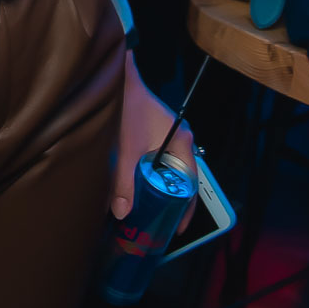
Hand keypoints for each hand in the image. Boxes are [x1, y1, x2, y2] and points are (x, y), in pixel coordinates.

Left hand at [112, 51, 196, 232]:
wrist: (116, 78)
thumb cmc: (126, 108)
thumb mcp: (124, 149)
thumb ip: (123, 182)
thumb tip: (122, 213)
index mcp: (181, 142)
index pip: (192, 184)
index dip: (186, 209)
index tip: (178, 229)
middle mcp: (180, 138)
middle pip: (182, 179)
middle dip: (172, 202)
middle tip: (161, 223)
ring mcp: (168, 134)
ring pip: (169, 170)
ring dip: (161, 189)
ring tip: (150, 210)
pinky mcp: (154, 132)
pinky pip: (160, 161)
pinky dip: (152, 176)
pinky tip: (139, 186)